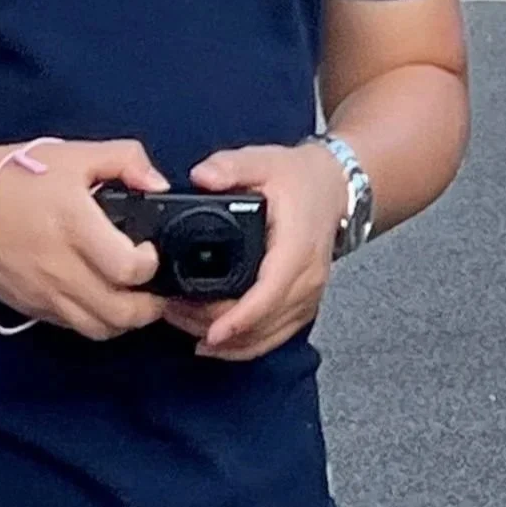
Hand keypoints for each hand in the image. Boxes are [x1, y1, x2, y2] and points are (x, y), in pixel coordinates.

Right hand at [0, 139, 169, 342]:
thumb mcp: (75, 154)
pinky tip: (97, 298)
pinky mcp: (30, 307)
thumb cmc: (16, 174)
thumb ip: (125, 160)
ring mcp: (44, 293)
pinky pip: (72, 328)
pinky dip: (93, 321)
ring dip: (123, 321)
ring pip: (98, 330)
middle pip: (121, 314)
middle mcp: (61, 268)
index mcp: (75, 226)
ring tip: (130, 298)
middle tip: (154, 288)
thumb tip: (157, 184)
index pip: (128, 269)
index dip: (151, 265)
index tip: (151, 250)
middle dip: (149, 307)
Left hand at [162, 141, 348, 361]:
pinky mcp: (304, 304)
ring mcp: (308, 297)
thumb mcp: (262, 161)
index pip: (270, 294)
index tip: (211, 333)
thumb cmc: (297, 177)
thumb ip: (230, 167)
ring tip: (184, 326)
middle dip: (219, 330)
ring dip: (228, 342)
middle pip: (264, 322)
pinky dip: (246, 345)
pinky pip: (275, 336)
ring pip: (269, 336)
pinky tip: (216, 344)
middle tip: (173, 315)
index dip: (240, 318)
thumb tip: (201, 177)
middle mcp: (307, 279)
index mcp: (296, 248)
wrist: (332, 187)